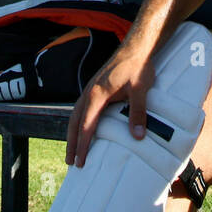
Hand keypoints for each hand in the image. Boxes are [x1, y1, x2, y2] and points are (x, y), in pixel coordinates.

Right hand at [64, 45, 155, 167]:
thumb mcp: (140, 90)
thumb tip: (138, 136)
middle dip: (72, 143)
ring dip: (73, 134)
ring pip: (76, 115)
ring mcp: (90, 90)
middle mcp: (89, 92)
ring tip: (72, 151)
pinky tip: (82, 130)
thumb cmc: (138, 68)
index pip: (87, 125)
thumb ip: (138, 112)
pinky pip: (81, 109)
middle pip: (75, 122)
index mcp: (97, 94)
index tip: (80, 161)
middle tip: (71, 163)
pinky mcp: (95, 88)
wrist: (136, 48)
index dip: (83, 145)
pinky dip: (78, 123)